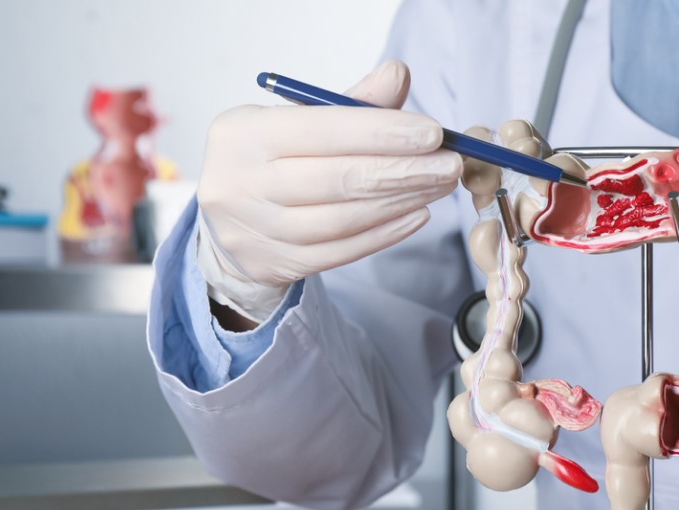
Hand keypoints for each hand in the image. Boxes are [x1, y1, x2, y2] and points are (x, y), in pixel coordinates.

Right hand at [196, 60, 462, 320]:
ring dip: (402, 201)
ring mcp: (255, 231)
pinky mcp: (276, 265)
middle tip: (451, 164)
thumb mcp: (295, 122)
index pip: (324, 130)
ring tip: (438, 186)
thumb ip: (348, 103)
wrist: (227, 219)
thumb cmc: (271, 159)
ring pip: (345, 218)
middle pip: (340, 179)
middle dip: (405, 170)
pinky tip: (416, 214)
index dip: (384, 132)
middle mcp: (241, 183)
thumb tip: (398, 75)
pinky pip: (342, 251)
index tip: (433, 134)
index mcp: (243, 134)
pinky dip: (386, 233)